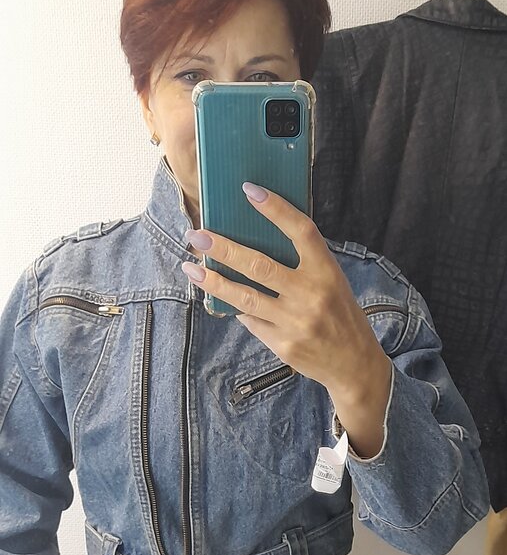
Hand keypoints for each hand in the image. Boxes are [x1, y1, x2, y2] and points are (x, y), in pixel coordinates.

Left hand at [181, 182, 381, 401]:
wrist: (354, 363)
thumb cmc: (339, 314)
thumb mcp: (332, 282)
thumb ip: (302, 264)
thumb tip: (255, 240)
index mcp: (327, 271)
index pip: (301, 231)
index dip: (276, 209)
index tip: (249, 190)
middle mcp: (311, 294)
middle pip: (260, 266)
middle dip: (224, 249)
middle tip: (198, 236)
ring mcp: (295, 322)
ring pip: (245, 298)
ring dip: (214, 282)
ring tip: (191, 270)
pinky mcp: (283, 345)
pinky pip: (251, 322)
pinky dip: (237, 309)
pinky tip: (224, 299)